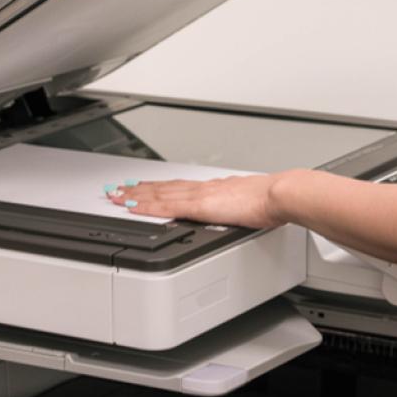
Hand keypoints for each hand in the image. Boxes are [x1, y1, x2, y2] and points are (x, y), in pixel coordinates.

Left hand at [106, 174, 287, 229]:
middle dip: (138, 190)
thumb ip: (242, 205)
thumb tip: (245, 209)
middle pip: (163, 188)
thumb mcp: (252, 202)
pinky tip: (132, 207)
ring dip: (136, 196)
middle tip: (116, 189)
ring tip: (117, 196)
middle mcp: (203, 189)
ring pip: (159, 195)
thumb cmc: (272, 200)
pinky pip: (166, 207)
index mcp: (215, 189)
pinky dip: (147, 206)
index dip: (157, 188)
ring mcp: (199, 196)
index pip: (179, 187)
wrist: (279, 195)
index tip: (140, 188)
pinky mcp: (199, 207)